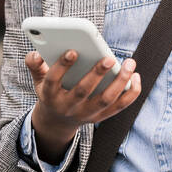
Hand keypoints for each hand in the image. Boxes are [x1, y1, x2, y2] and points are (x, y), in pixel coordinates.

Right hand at [26, 50, 140, 161]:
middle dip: (96, 74)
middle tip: (109, 57)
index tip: (72, 50)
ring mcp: (86, 114)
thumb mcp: (39, 80)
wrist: (58, 121)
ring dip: (120, 82)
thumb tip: (35, 53)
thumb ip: (35, 65)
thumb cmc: (52, 91)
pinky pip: (120, 106)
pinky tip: (136, 76)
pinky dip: (131, 92)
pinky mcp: (101, 117)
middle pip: (83, 91)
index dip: (62, 66)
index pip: (53, 80)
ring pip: (105, 100)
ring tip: (129, 63)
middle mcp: (68, 107)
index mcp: (50, 95)